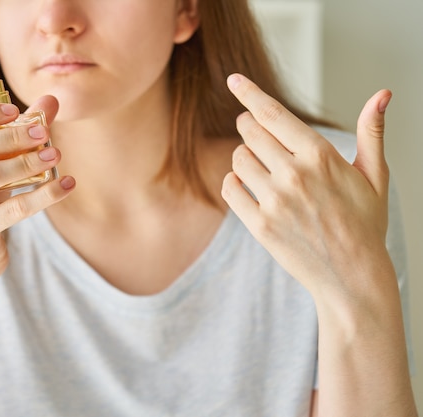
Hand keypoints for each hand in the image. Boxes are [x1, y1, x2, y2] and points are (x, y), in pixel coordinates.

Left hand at [222, 73, 392, 295]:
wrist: (351, 276)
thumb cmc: (364, 224)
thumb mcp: (374, 176)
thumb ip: (371, 133)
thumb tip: (382, 94)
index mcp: (321, 156)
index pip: (275, 114)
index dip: (250, 94)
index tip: (234, 79)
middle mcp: (294, 174)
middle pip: (251, 132)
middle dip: (247, 125)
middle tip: (250, 127)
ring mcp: (275, 201)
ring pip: (238, 159)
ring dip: (243, 156)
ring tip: (258, 164)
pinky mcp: (259, 225)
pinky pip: (230, 189)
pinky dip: (233, 183)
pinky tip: (246, 186)